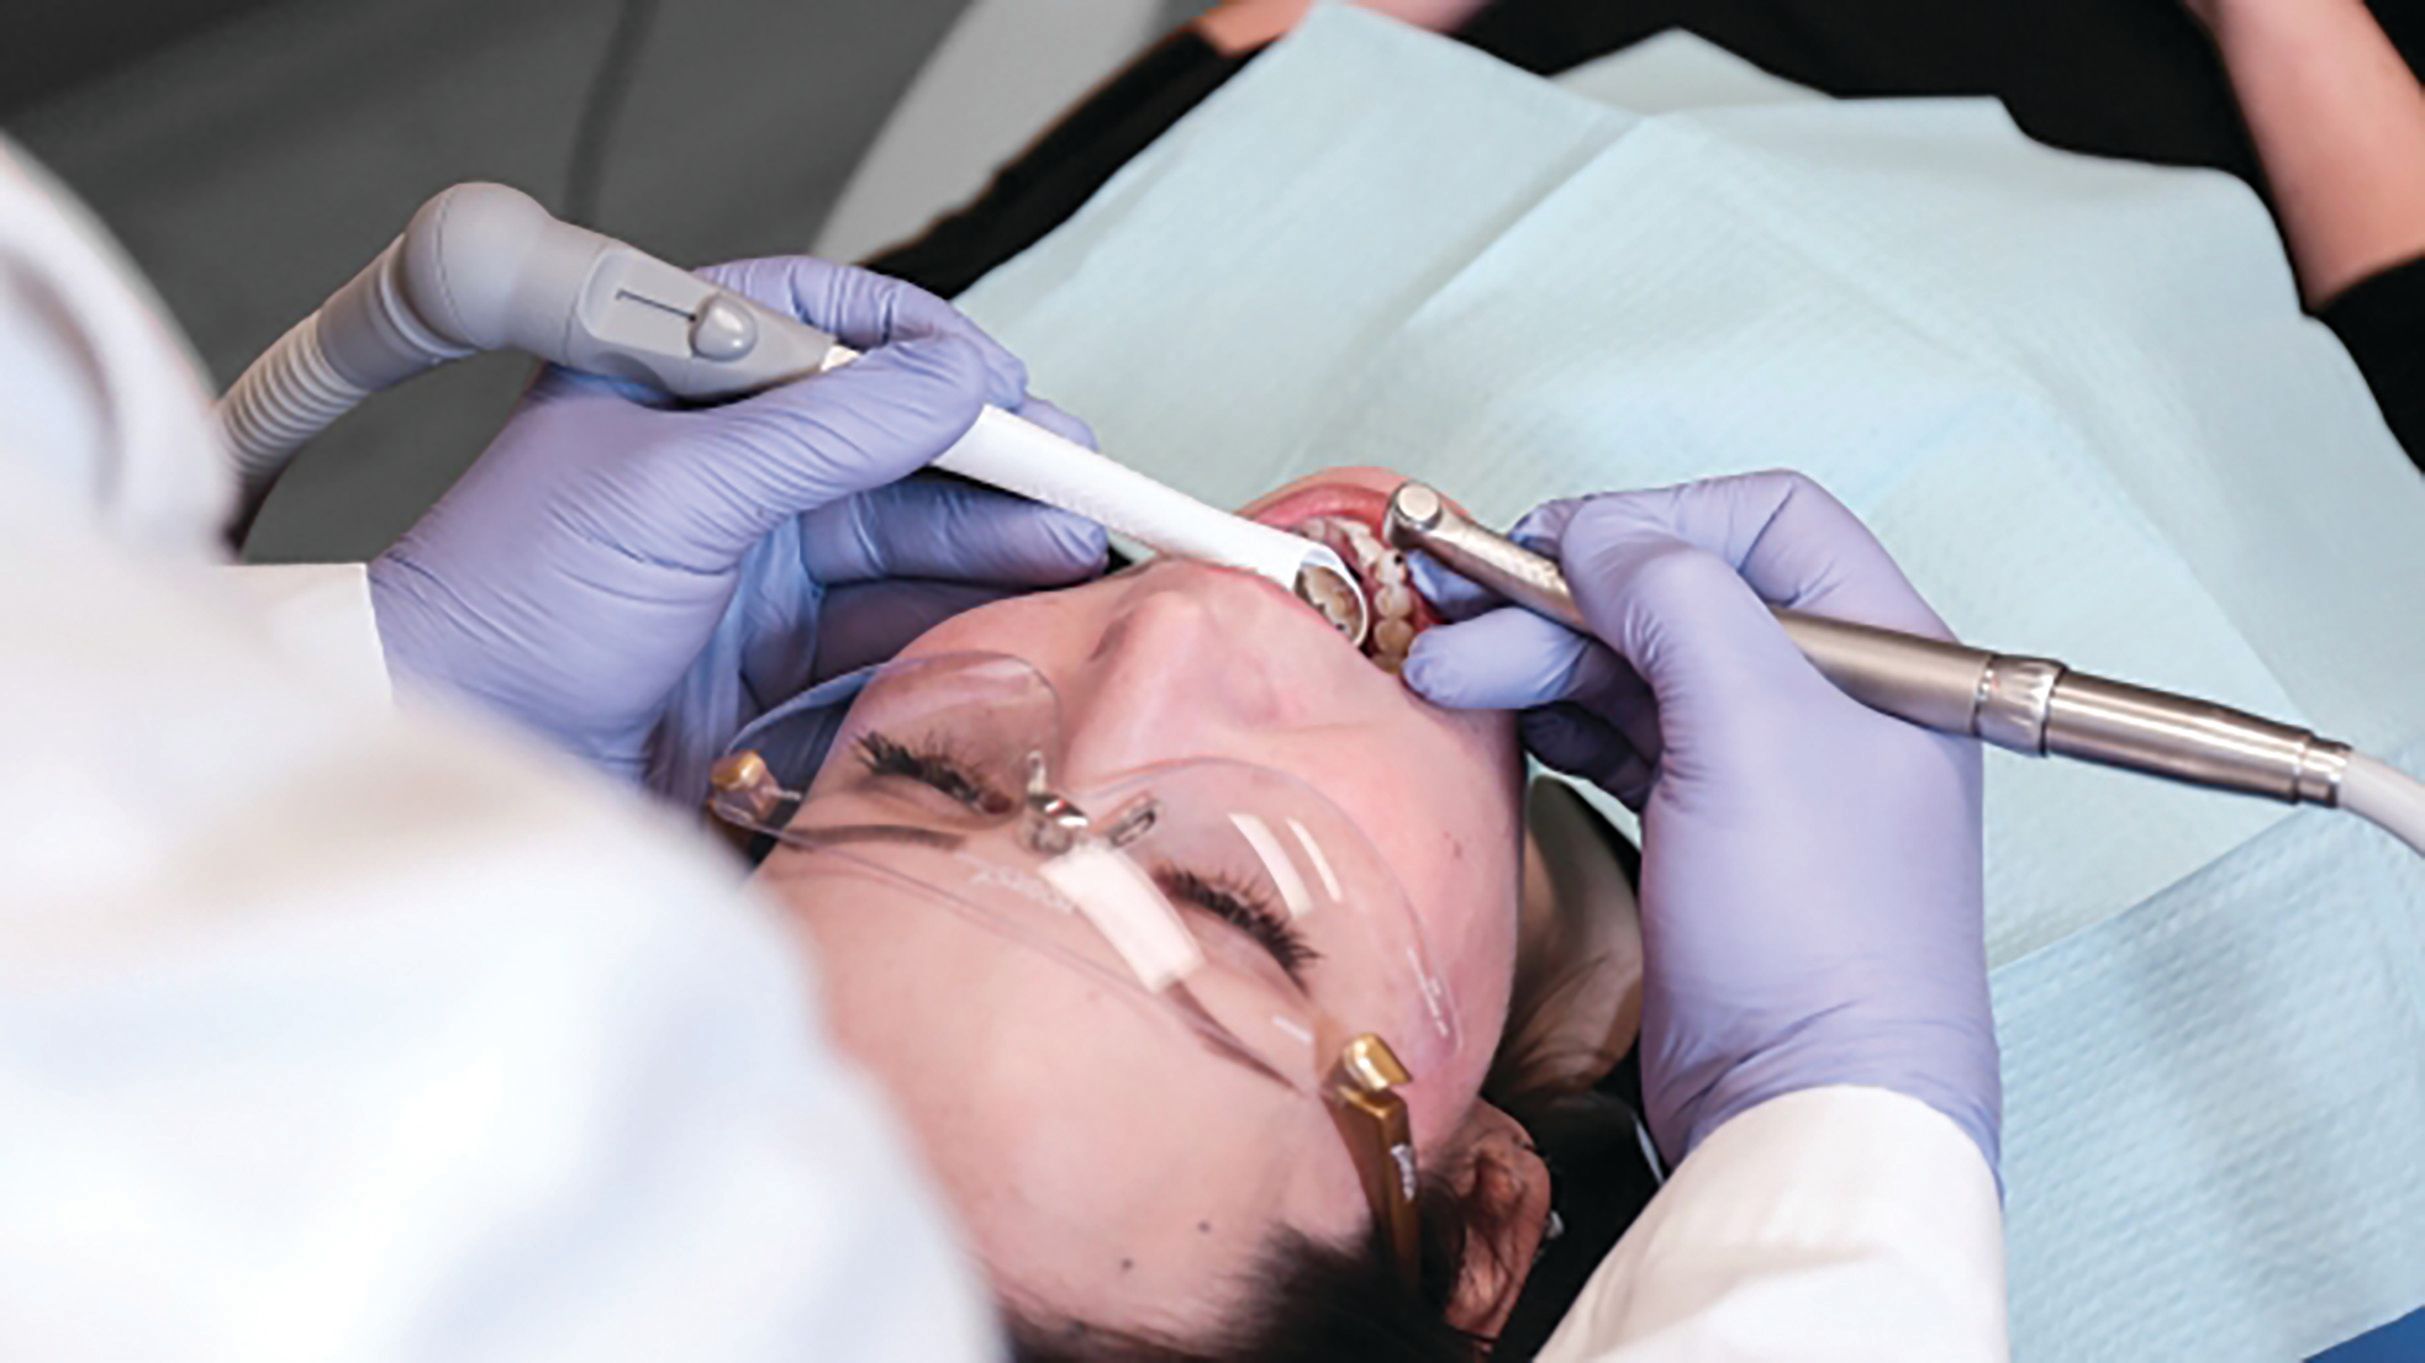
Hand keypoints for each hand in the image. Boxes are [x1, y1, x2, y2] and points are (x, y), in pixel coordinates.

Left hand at [369, 256, 1106, 799]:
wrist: (462, 753)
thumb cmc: (511, 605)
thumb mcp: (678, 487)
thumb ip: (829, 428)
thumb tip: (956, 379)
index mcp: (674, 374)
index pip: (824, 320)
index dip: (923, 342)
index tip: (1000, 381)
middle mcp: (716, 457)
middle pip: (887, 434)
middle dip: (988, 455)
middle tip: (1078, 478)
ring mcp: (745, 555)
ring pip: (898, 528)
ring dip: (987, 537)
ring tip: (1067, 549)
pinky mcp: (766, 648)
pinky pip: (883, 614)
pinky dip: (952, 612)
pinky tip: (1010, 610)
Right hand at [1401, 472, 1998, 1172]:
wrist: (1806, 1107)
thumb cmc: (1819, 935)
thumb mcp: (1755, 730)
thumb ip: (1675, 600)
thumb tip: (1598, 531)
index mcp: (1883, 650)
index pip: (1761, 521)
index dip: (1650, 519)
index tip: (1553, 546)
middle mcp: (1828, 698)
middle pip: (1676, 594)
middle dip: (1559, 597)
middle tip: (1455, 607)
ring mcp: (1764, 769)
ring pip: (1636, 667)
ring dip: (1537, 658)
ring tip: (1447, 671)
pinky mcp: (1707, 832)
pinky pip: (1621, 739)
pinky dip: (1556, 717)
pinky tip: (1503, 713)